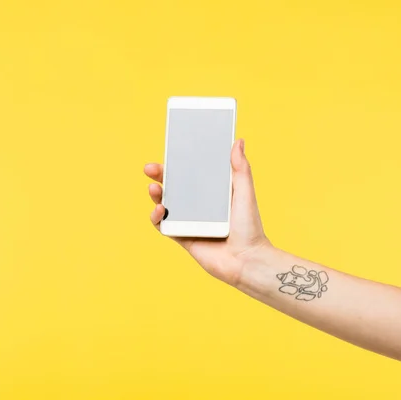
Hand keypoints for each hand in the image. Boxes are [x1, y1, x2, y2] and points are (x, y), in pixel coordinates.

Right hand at [144, 138, 271, 285]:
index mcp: (212, 193)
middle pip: (173, 186)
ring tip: (154, 188)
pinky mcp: (182, 238)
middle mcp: (199, 206)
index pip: (191, 173)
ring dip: (155, 195)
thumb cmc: (250, 228)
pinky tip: (160, 210)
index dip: (178, 163)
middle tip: (150, 168)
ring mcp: (189, 222)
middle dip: (159, 176)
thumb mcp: (245, 193)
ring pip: (165, 204)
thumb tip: (237, 141)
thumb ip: (240, 168)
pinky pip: (163, 225)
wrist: (247, 260)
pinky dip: (156, 217)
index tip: (169, 151)